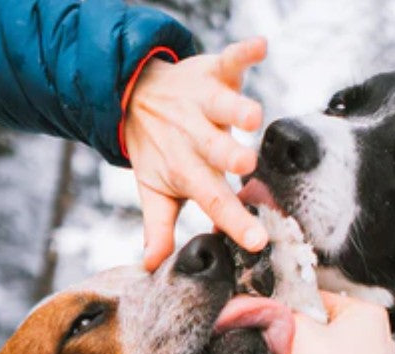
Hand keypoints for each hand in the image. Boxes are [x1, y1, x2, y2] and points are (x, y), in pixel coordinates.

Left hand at [123, 37, 269, 271]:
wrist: (134, 93)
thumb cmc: (157, 148)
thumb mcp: (155, 188)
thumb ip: (159, 227)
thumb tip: (153, 266)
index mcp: (186, 168)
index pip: (212, 200)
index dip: (235, 222)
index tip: (259, 242)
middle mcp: (194, 135)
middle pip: (215, 149)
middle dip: (230, 156)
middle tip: (246, 166)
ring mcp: (202, 102)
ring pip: (222, 105)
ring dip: (236, 108)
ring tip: (252, 116)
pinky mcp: (211, 72)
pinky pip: (229, 58)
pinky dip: (244, 51)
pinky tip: (260, 46)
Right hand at [288, 292, 394, 353]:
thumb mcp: (298, 333)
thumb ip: (287, 316)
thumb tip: (281, 315)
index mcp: (368, 312)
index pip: (322, 300)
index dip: (300, 313)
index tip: (291, 327)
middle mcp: (383, 335)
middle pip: (334, 328)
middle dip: (314, 341)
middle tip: (302, 353)